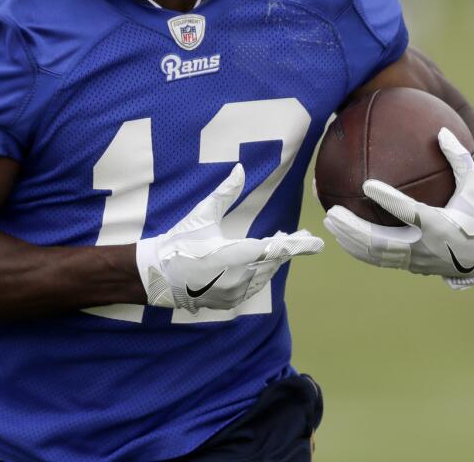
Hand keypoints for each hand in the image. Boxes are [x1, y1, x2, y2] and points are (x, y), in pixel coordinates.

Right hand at [136, 164, 323, 312]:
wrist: (157, 274)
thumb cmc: (180, 241)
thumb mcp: (203, 214)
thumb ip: (226, 192)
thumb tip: (240, 169)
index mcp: (236, 254)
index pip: (276, 248)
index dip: (298, 245)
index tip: (317, 243)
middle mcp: (239, 277)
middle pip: (274, 262)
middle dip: (288, 248)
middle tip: (303, 238)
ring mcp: (234, 293)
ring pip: (264, 277)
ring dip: (274, 262)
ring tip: (281, 246)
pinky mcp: (227, 303)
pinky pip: (252, 289)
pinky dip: (259, 276)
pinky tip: (260, 267)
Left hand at [322, 128, 473, 289]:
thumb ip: (459, 159)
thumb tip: (441, 130)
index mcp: (440, 224)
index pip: (410, 212)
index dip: (388, 199)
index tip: (366, 185)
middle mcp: (424, 246)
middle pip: (382, 242)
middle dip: (354, 229)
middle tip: (333, 212)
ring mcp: (415, 260)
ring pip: (375, 254)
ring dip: (350, 240)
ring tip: (329, 223)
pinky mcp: (409, 266)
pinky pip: (379, 260)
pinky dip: (358, 249)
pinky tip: (342, 235)